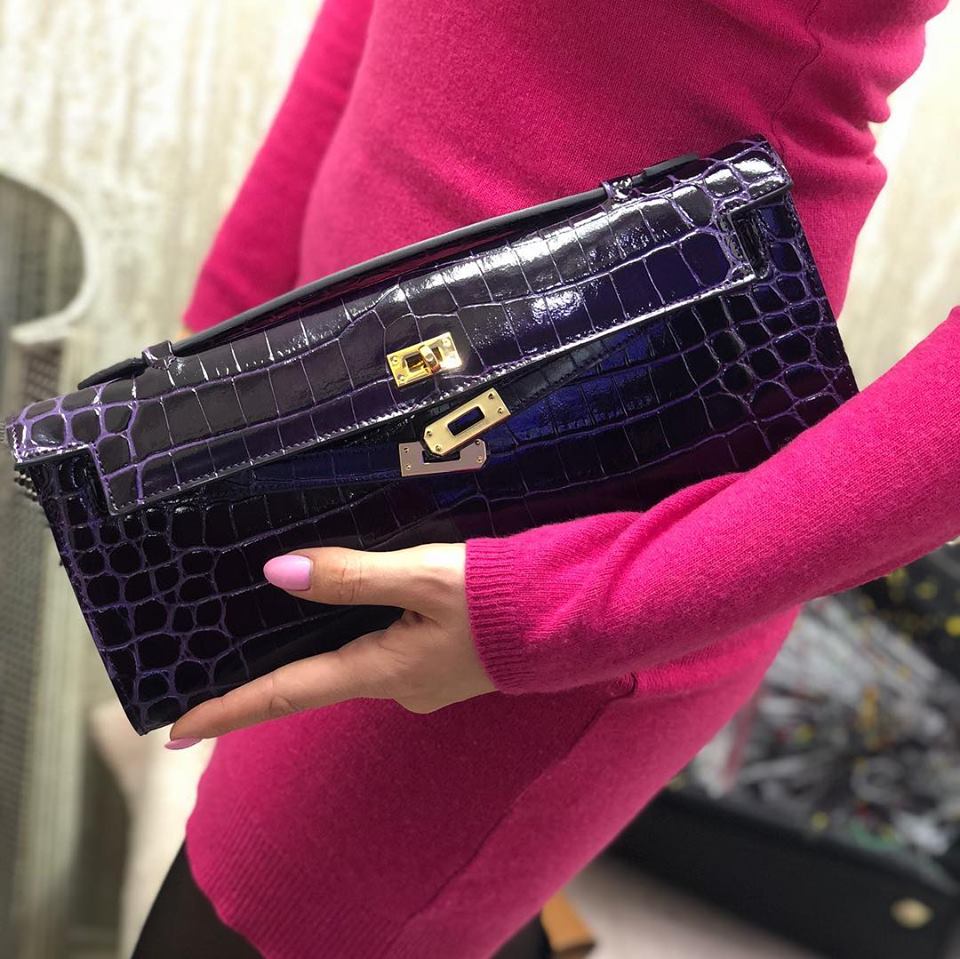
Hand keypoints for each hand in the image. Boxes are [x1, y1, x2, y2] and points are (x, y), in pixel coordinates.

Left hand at [166, 544, 494, 744]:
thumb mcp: (425, 577)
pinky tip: (348, 611)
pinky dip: (351, 636)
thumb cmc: (502, 598)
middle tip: (213, 668)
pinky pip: (380, 650)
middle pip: (313, 680)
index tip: (174, 729)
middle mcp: (395, 685)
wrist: (569, 614)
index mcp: (383, 670)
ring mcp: (420, 677)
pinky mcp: (440, 660)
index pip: (287, 694)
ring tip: (271, 628)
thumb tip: (279, 573)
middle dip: (264, 679)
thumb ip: (353, 576)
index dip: (229, 710)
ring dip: (310, 652)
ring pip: (349, 660)